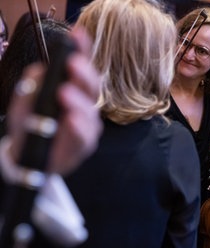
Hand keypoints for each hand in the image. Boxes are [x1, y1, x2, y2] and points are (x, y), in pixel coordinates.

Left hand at [7, 27, 101, 175]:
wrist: (30, 157)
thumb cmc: (32, 125)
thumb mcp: (24, 102)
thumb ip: (31, 87)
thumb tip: (38, 71)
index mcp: (72, 88)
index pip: (81, 66)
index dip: (83, 49)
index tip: (79, 34)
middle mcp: (84, 103)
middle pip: (91, 86)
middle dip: (83, 74)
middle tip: (72, 63)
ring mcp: (87, 124)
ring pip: (90, 110)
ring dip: (77, 101)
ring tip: (64, 93)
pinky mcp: (85, 144)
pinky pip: (85, 136)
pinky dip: (78, 127)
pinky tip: (71, 119)